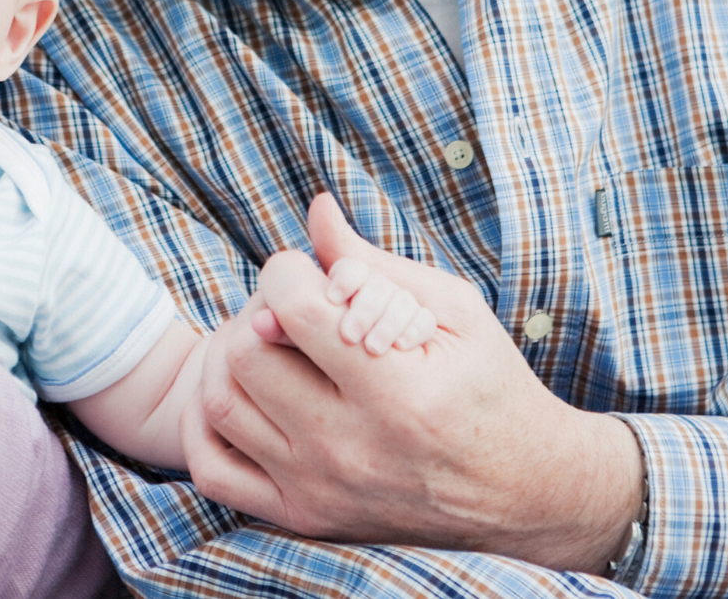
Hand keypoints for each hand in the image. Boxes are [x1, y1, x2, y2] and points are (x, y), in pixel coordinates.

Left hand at [183, 194, 643, 572]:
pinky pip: (211, 469)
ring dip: (232, 359)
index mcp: (396, 392)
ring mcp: (320, 490)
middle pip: (246, 353)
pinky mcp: (303, 518)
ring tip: (270, 346)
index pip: (292, 308)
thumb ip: (376, 262)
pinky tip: (243, 393)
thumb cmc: (490, 388)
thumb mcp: (454, 312)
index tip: (311, 274)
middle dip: (259, 310)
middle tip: (292, 309)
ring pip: (220, 404)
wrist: (522, 492)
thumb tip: (315, 209)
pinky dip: (205, 424)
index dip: (289, 271)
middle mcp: (349, 448)